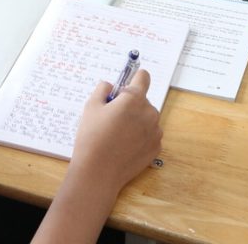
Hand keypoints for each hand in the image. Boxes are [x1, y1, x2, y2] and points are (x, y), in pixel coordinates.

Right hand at [70, 70, 161, 192]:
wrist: (98, 172)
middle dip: (130, 104)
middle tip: (112, 116)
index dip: (135, 77)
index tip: (129, 80)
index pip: (143, 77)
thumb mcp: (91, 107)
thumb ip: (102, 90)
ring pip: (147, 118)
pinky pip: (149, 134)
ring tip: (117, 133)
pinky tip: (124, 145)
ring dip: (136, 120)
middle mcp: (149, 112)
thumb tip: (110, 86)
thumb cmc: (92, 137)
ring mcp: (155, 131)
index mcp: (134, 99)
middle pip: (143, 100)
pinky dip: (140, 136)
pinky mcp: (156, 147)